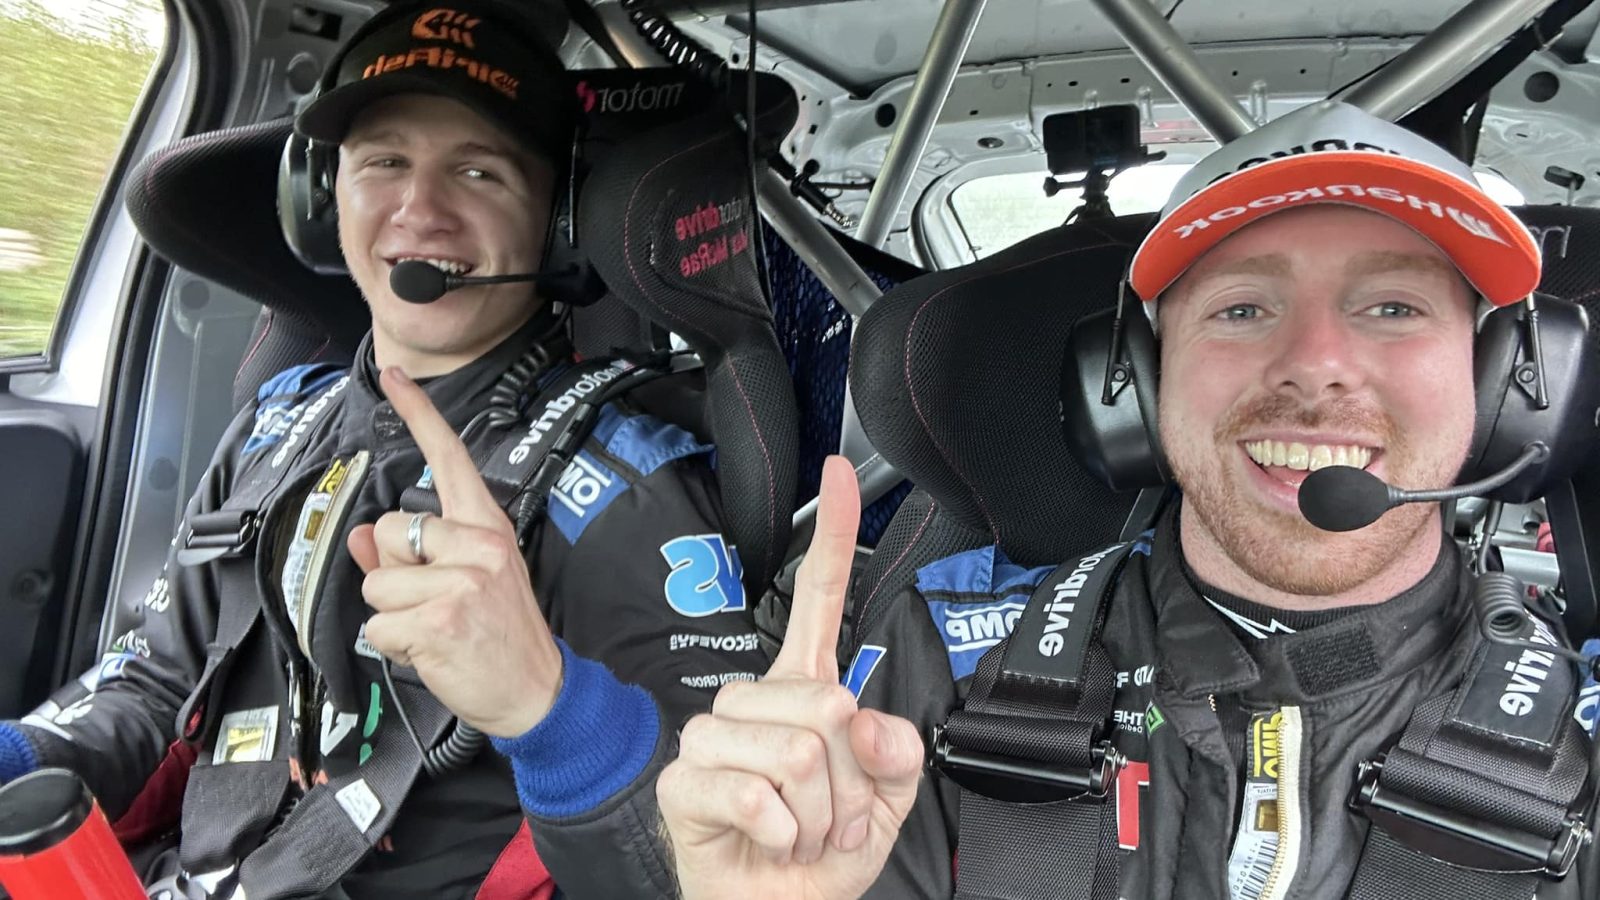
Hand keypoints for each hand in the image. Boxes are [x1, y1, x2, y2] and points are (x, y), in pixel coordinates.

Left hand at [347, 367, 562, 737]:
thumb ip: (410, 554)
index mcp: (487, 527)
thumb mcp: (467, 582)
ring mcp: (461, 580)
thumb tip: (360, 537)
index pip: (450, 459)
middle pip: (388, 530)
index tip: (393, 375)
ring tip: (433, 630)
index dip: (418, 414)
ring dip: (390, 615)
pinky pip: (377, 625)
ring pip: (375, 582)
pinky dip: (392, 647)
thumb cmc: (502, 637)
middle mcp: (478, 544)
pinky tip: (431, 651)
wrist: (539, 693)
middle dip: (391, 572)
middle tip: (432, 603)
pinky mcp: (440, 617)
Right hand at [657, 456, 923, 899]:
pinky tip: (773, 843)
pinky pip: (758, 794)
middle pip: (829, 701)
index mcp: (804, 689)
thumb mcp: (885, 805)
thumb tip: (861, 715)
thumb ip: (896, 754)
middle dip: (852, 780)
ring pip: (800, 750)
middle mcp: (751, 701)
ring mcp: (711, 737)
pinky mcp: (684, 782)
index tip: (840, 471)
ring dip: (821, 814)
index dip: (832, 533)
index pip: (817, 598)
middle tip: (830, 814)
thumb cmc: (820, 853)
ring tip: (800, 831)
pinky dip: (786, 833)